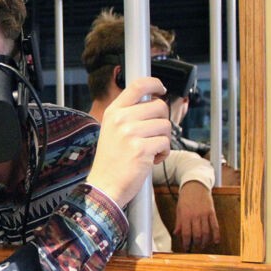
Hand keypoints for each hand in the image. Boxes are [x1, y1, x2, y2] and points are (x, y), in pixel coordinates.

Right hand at [87, 76, 171, 206]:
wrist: (104, 186)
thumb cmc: (111, 161)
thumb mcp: (112, 130)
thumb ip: (129, 115)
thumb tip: (154, 101)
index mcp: (113, 112)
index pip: (137, 85)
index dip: (154, 84)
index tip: (161, 89)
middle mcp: (120, 119)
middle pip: (159, 106)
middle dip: (162, 121)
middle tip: (153, 135)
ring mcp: (130, 134)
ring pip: (166, 126)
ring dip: (163, 139)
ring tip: (149, 150)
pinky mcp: (141, 149)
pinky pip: (166, 143)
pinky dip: (163, 153)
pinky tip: (150, 159)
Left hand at [173, 180, 220, 250]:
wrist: (195, 186)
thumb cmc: (185, 198)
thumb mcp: (179, 209)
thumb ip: (179, 222)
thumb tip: (176, 234)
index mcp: (185, 216)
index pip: (186, 233)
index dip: (186, 243)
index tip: (186, 249)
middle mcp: (195, 216)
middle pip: (198, 234)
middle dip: (196, 244)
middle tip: (195, 248)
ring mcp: (205, 214)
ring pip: (207, 232)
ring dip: (205, 242)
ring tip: (203, 246)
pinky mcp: (212, 212)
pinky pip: (215, 226)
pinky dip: (216, 235)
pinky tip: (215, 241)